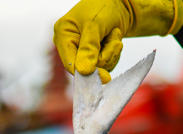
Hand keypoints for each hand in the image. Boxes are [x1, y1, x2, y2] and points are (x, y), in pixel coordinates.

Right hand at [54, 0, 182, 82]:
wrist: (119, 3)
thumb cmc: (103, 6)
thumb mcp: (96, 24)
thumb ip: (89, 47)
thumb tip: (83, 71)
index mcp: (63, 35)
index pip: (70, 63)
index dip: (86, 73)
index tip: (105, 77)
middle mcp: (70, 45)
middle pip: (85, 68)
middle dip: (104, 57)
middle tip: (115, 42)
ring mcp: (82, 51)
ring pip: (98, 68)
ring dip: (111, 54)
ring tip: (114, 35)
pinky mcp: (94, 54)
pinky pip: (105, 65)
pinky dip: (113, 54)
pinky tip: (114, 40)